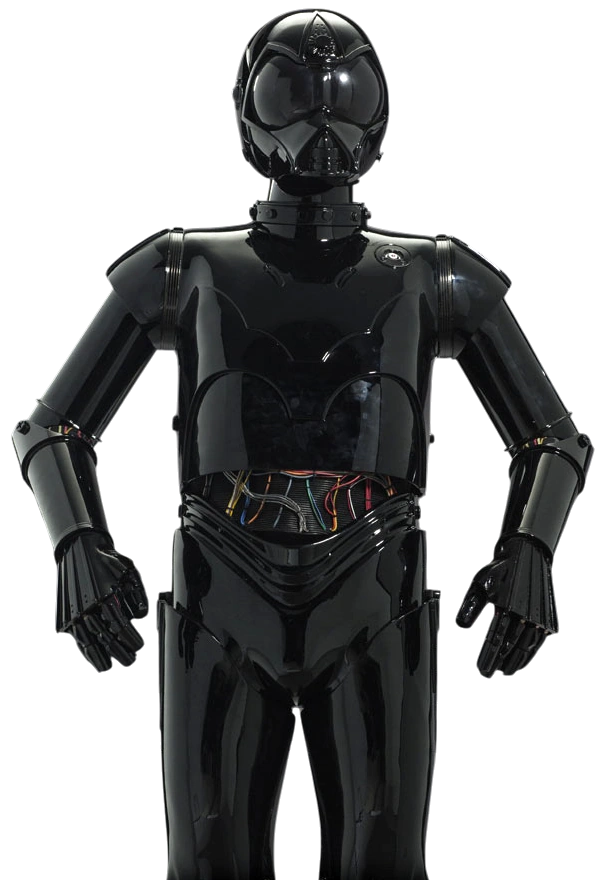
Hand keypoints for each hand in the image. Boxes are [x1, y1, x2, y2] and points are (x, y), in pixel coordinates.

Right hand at [56, 531, 148, 672]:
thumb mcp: (127, 574)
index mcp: (105, 598)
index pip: (120, 627)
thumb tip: (140, 617)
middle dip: (119, 651)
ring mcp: (75, 613)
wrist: (79, 549)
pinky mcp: (66, 616)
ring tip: (111, 665)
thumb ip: (136, 597)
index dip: (129, 640)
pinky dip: (87, 649)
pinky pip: (78, 637)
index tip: (137, 648)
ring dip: (101, 656)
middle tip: (129, 660)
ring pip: (89, 642)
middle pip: (106, 638)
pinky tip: (95, 656)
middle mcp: (89, 608)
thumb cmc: (107, 561)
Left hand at [457, 536, 557, 676]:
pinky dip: (529, 652)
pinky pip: (537, 641)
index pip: (497, 639)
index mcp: (509, 607)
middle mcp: (525, 615)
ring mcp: (538, 617)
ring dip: (515, 660)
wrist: (527, 555)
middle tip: (488, 673)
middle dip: (499, 662)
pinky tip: (521, 659)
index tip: (482, 668)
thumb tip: (462, 625)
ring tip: (505, 670)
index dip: (489, 655)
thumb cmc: (501, 569)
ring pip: (526, 646)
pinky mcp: (547, 618)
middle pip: (511, 646)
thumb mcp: (482, 584)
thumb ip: (472, 605)